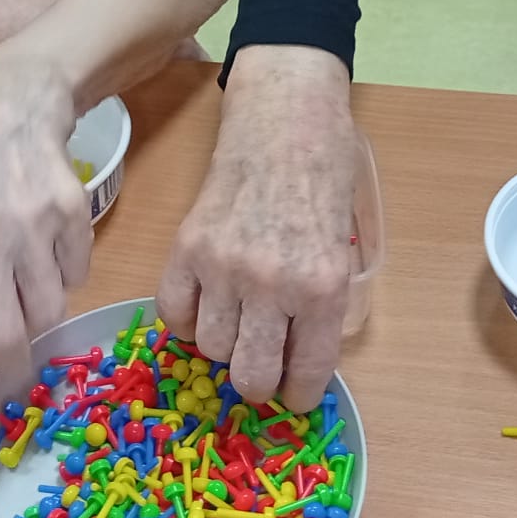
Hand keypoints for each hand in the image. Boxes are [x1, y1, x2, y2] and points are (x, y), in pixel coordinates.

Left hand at [0, 51, 91, 427]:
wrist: (9, 106)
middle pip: (4, 338)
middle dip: (18, 375)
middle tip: (24, 384)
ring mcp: (28, 225)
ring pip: (49, 310)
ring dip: (43, 321)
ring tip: (31, 298)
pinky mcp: (70, 210)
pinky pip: (76, 272)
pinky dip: (67, 277)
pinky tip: (50, 251)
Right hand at [158, 45, 355, 410]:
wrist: (284, 121)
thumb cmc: (324, 178)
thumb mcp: (343, 248)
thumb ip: (322, 305)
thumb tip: (298, 362)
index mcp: (322, 288)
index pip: (305, 374)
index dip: (298, 396)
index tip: (292, 395)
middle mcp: (271, 285)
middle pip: (250, 376)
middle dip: (259, 383)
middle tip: (263, 367)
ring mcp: (222, 267)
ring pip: (210, 348)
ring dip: (224, 344)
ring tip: (238, 320)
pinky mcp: (185, 248)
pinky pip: (173, 314)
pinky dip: (187, 319)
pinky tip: (206, 304)